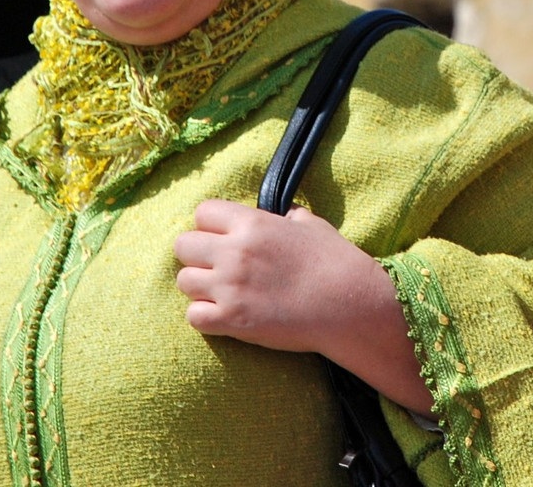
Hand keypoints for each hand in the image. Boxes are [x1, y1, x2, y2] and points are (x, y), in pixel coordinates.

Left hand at [173, 200, 428, 409]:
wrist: (350, 306)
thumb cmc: (336, 263)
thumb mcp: (313, 226)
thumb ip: (290, 217)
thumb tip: (286, 215)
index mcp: (253, 223)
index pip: (203, 212)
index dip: (210, 226)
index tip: (223, 238)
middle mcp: (235, 251)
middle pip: (183, 245)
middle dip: (197, 255)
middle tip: (216, 267)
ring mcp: (231, 286)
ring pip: (184, 281)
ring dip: (200, 287)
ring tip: (221, 293)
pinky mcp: (233, 320)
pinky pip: (193, 316)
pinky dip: (204, 317)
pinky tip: (224, 315)